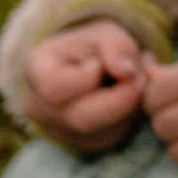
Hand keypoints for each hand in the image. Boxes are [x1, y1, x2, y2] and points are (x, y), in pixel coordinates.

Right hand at [24, 19, 150, 151]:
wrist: (92, 63)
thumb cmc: (93, 46)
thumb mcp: (105, 33)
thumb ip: (116, 46)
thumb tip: (127, 72)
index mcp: (36, 71)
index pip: (54, 87)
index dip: (88, 77)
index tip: (104, 63)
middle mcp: (38, 106)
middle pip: (78, 119)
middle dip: (119, 100)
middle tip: (140, 79)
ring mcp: (57, 129)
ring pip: (98, 133)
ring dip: (127, 110)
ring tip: (134, 84)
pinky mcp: (81, 144)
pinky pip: (109, 139)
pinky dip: (126, 121)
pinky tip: (128, 100)